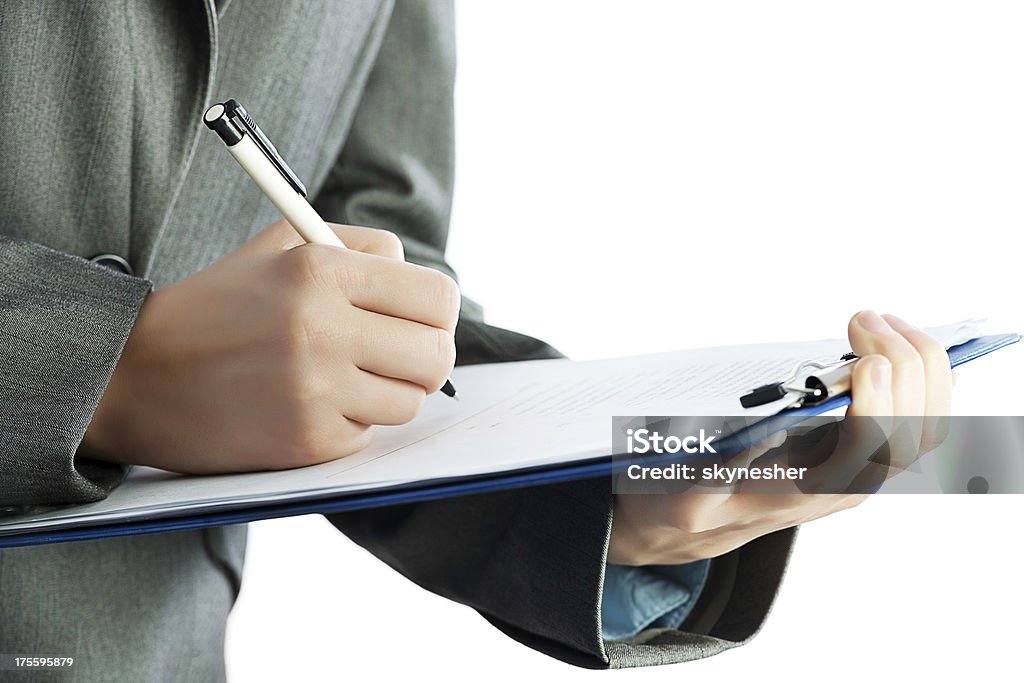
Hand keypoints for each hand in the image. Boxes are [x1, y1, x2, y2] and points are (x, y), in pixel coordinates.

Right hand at [81, 220, 459, 472]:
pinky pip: (369, 434)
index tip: (421, 320)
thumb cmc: (216, 306)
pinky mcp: (307, 441)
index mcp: (321, 270)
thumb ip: (354, 245)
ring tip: (350, 379)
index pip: (437, 297)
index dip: (436, 312)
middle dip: (425, 355)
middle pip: (437, 353)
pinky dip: (352, 423)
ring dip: (390, 392)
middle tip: (397, 355)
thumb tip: (415, 270)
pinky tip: (313, 405)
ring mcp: (316, 390)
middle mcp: (323, 329)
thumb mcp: (278, 247)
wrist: (137, 377)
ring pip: (411, 399)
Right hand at [608, 311, 952, 564]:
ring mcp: (862, 471)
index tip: (866, 360)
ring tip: (880, 324)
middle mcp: (844, 486)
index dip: (878, 408)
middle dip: (905, 369)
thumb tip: (748, 439)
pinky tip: (892, 343)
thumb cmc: (686, 502)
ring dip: (921, 369)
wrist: (697, 522)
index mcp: (801, 495)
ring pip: (926, 427)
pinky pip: (919, 419)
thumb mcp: (679, 496)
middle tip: (865, 321)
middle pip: (911, 435)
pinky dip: (921, 377)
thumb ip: (706, 479)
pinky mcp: (866, 451)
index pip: (864, 458)